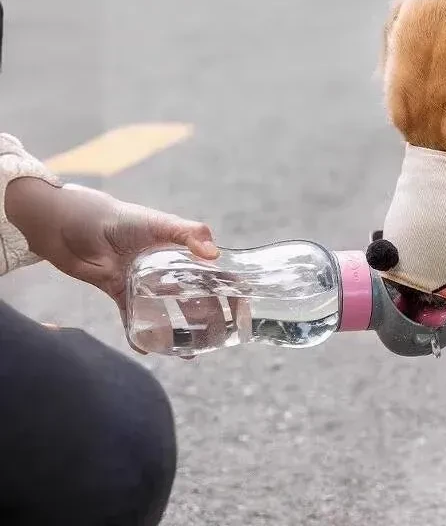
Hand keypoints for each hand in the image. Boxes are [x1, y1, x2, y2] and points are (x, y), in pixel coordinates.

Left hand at [6, 178, 234, 353]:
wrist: (76, 226)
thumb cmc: (122, 218)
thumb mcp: (159, 222)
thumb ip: (188, 233)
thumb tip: (214, 254)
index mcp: (181, 250)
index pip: (212, 271)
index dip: (229, 287)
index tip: (244, 304)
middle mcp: (167, 268)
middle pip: (194, 296)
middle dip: (209, 316)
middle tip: (220, 335)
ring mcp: (145, 283)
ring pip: (168, 311)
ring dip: (180, 330)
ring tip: (191, 351)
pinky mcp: (122, 294)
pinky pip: (134, 319)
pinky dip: (141, 335)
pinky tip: (149, 349)